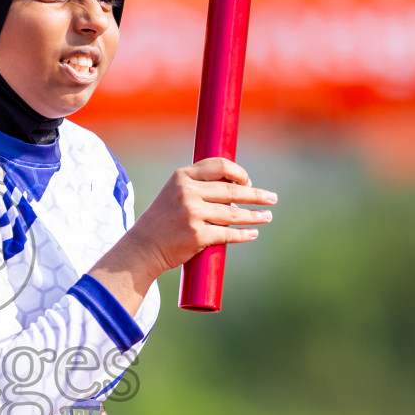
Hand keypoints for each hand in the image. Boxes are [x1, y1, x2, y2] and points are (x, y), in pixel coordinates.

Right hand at [89, 157, 275, 314]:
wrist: (142, 248)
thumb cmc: (161, 221)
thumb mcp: (174, 194)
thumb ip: (198, 187)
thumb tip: (236, 189)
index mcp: (182, 177)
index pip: (219, 166)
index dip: (238, 172)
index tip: (249, 181)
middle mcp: (187, 192)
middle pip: (232, 190)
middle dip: (256, 195)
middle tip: (272, 198)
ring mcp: (192, 214)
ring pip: (234, 213)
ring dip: (255, 216)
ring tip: (267, 217)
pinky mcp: (197, 235)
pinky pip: (228, 234)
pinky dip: (243, 234)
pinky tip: (252, 233)